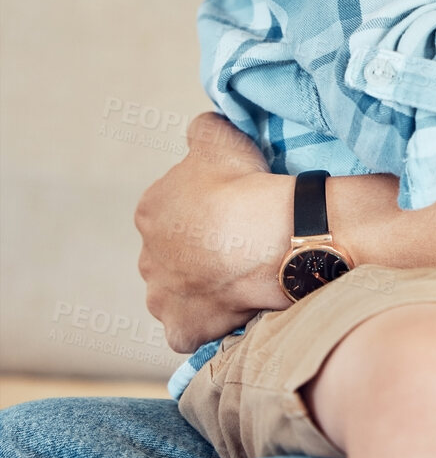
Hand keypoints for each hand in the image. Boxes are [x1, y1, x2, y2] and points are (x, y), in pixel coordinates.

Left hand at [135, 113, 291, 352]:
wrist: (267, 238)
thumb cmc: (241, 185)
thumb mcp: (219, 135)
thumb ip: (202, 129)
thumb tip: (200, 127)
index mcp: (150, 210)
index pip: (171, 209)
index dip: (203, 208)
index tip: (230, 207)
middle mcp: (146, 257)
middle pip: (171, 254)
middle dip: (195, 251)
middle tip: (236, 243)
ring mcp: (161, 298)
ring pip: (175, 293)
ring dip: (197, 288)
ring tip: (236, 276)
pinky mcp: (182, 329)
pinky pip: (190, 330)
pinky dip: (206, 323)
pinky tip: (231, 309)